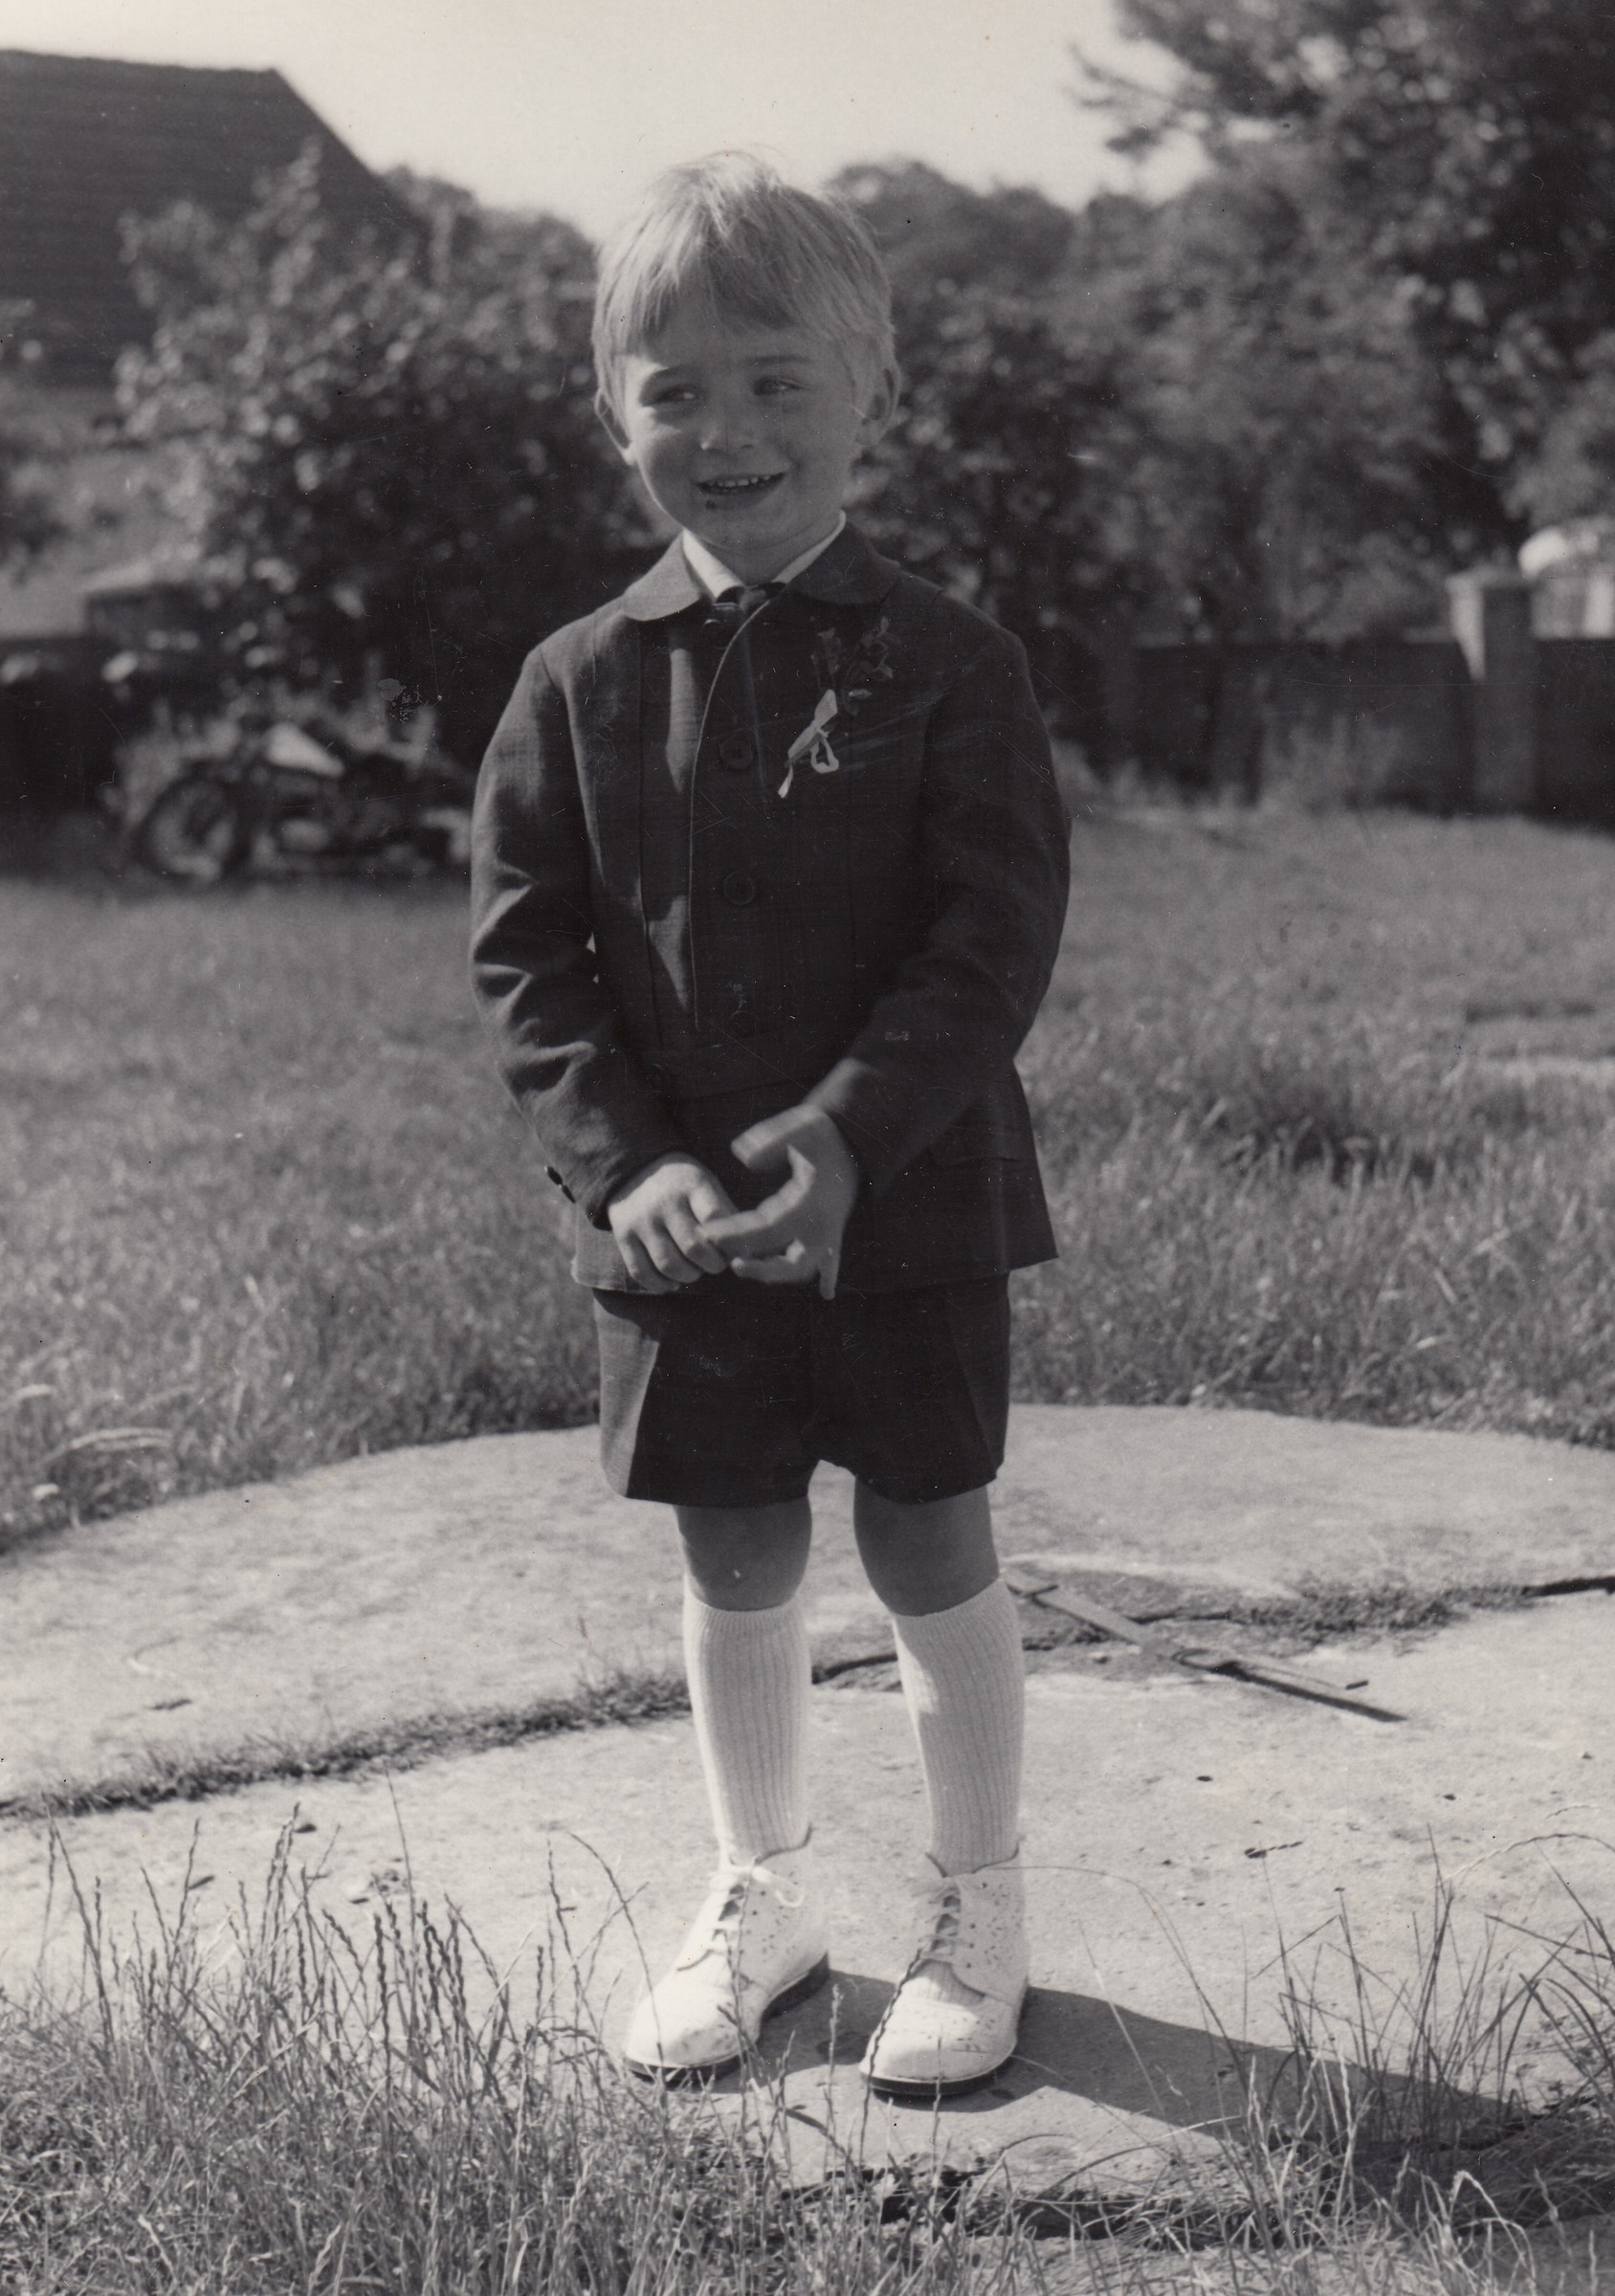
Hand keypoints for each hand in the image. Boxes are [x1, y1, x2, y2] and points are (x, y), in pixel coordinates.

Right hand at [607, 1155, 738, 1292]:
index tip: (733, 1249)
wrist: (634, 1168)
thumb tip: (744, 1253)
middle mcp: (665, 1201)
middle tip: (715, 1264)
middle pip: (694, 1248)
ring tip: (694, 1271)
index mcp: (692, 1183)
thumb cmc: (683, 1184)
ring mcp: (641, 1219)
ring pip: (668, 1264)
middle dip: (712, 1265)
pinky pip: (641, 1271)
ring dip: (688, 1276)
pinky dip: (660, 1285)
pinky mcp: (622, 1234)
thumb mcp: (706, 1184)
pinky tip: (672, 1282)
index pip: (716, 1218)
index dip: (729, 1242)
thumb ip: (725, 1214)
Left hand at [697, 1105, 859, 1299]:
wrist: (854, 1138)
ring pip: (805, 1268)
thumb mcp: (800, 1126)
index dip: (736, 1234)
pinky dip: (829, 1278)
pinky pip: (833, 1262)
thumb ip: (770, 1139)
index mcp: (810, 1202)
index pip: (767, 1228)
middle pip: (789, 1263)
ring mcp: (832, 1231)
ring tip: (744, 1267)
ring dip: (776, 1273)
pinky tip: (827, 1294)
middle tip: (726, 1260)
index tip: (708, 1232)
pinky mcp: (835, 1230)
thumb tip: (742, 1156)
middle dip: (756, 1266)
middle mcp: (823, 1225)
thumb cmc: (823, 1132)